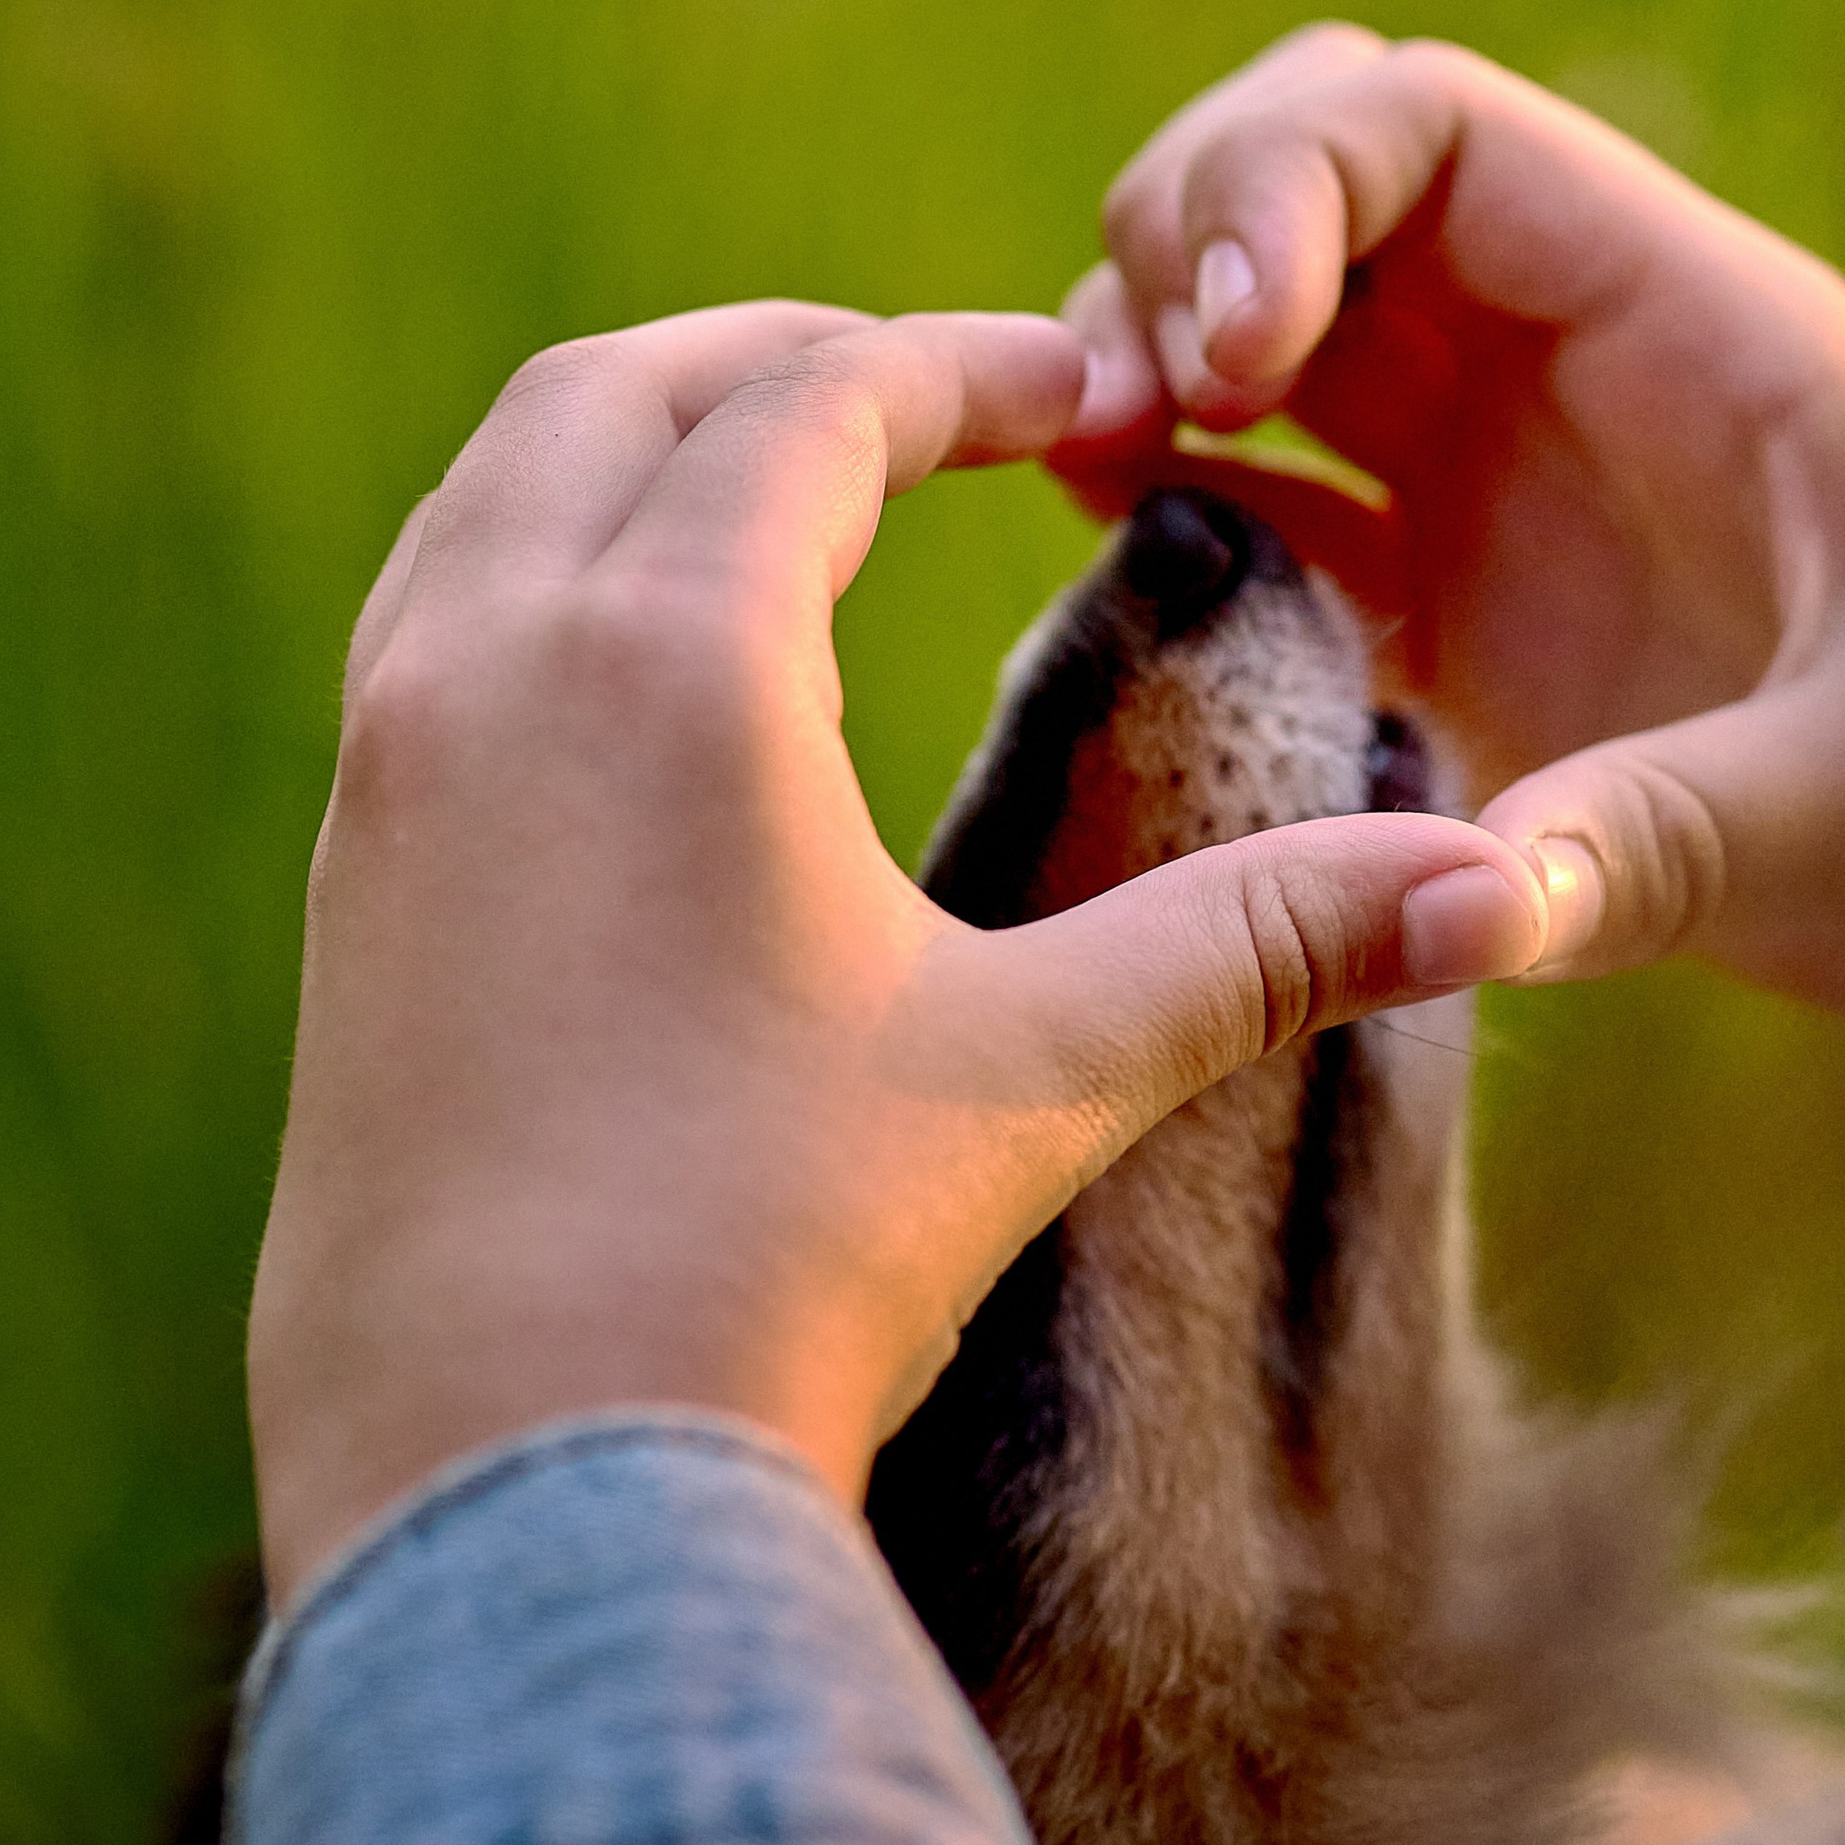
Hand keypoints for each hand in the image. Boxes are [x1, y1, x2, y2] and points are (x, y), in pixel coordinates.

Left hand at [249, 300, 1552, 1603]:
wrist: (499, 1482)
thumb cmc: (768, 1261)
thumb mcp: (1039, 1070)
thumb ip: (1265, 942)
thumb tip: (1498, 882)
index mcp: (668, 658)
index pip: (818, 404)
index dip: (964, 367)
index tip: (1081, 383)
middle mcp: (491, 665)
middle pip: (621, 392)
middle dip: (786, 361)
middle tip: (937, 394)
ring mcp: (388, 766)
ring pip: (498, 488)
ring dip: (643, 440)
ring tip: (786, 489)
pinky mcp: (347, 872)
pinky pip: (432, 614)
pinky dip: (544, 554)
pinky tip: (639, 667)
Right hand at [1061, 30, 1844, 1073]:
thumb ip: (1674, 832)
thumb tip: (1472, 898)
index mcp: (1679, 315)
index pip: (1428, 122)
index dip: (1284, 182)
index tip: (1226, 352)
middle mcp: (1568, 350)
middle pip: (1314, 165)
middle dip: (1180, 237)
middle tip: (1125, 406)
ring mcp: (1499, 462)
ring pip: (1267, 305)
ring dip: (1145, 346)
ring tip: (1084, 462)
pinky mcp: (1454, 588)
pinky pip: (1269, 478)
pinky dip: (1166, 481)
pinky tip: (1118, 548)